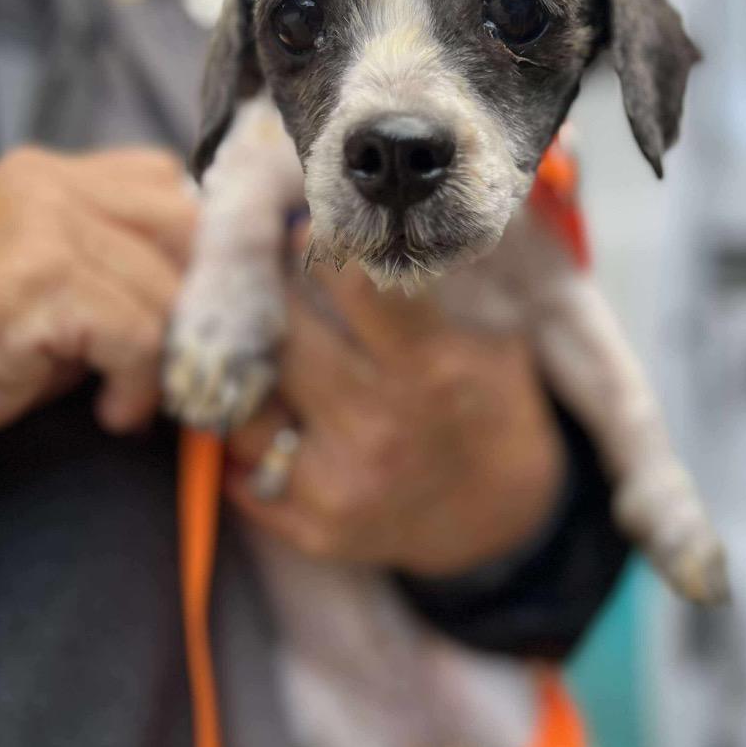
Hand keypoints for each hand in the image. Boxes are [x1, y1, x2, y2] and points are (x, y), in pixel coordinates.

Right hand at [0, 147, 196, 438]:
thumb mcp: (52, 286)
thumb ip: (118, 266)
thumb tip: (204, 297)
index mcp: (52, 176)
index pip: (165, 181)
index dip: (190, 249)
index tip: (188, 308)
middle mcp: (49, 185)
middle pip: (184, 224)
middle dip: (193, 297)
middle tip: (177, 353)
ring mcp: (43, 224)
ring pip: (165, 288)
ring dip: (166, 357)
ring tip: (134, 396)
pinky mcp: (41, 277)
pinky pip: (138, 332)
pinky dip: (139, 383)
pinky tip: (113, 410)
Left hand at [227, 255, 564, 576]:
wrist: (503, 517)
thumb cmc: (492, 408)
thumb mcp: (492, 338)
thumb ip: (431, 286)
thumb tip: (356, 217)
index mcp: (431, 370)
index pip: (358, 286)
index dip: (322, 246)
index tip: (303, 228)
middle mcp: (379, 428)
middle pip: (283, 337)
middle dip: (264, 294)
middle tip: (255, 272)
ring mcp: (340, 485)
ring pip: (244, 404)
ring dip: (242, 366)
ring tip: (246, 340)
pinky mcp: (314, 529)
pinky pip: (243, 468)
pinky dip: (242, 435)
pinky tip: (258, 410)